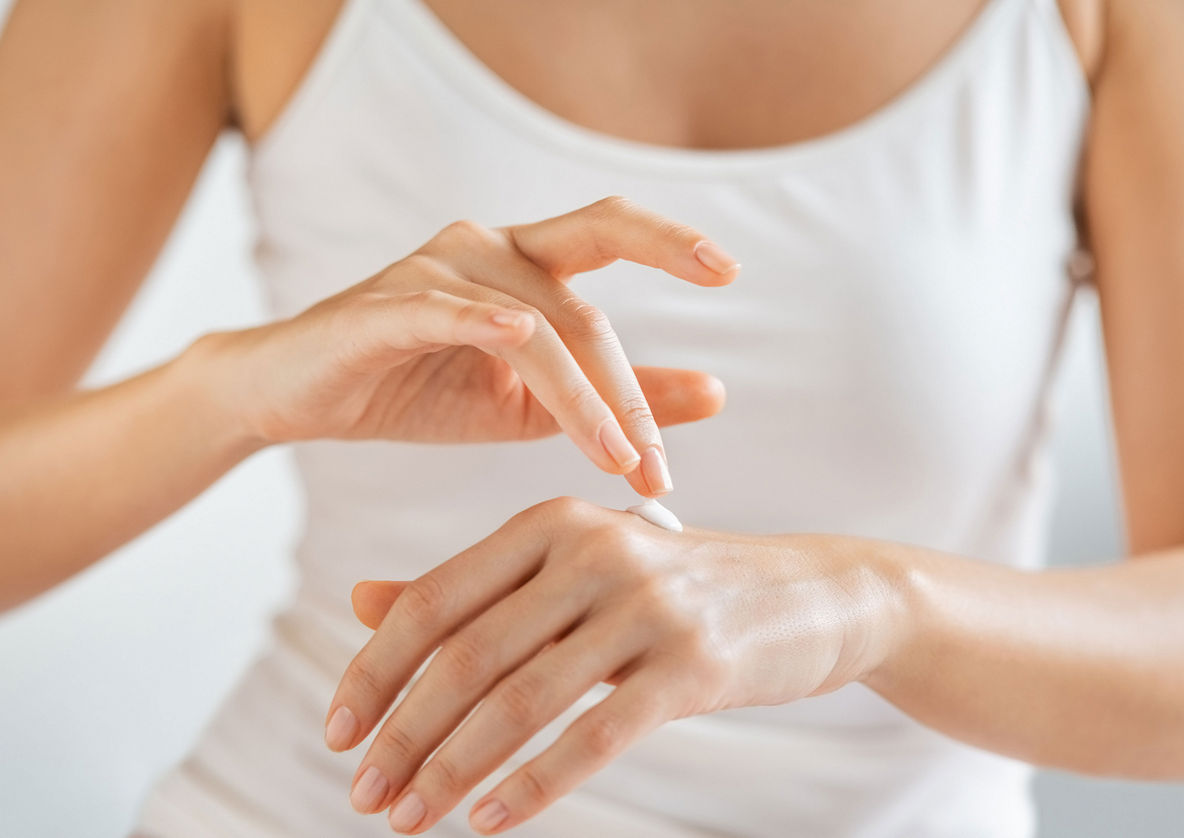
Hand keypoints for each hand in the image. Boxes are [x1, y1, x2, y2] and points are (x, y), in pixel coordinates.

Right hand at [205, 197, 738, 495]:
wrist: (302, 397)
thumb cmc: (418, 390)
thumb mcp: (535, 405)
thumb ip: (622, 395)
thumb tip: (718, 392)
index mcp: (528, 262)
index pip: (609, 235)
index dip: (669, 241)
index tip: (730, 270)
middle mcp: (489, 248)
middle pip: (584, 286)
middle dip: (630, 379)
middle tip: (661, 456)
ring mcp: (437, 270)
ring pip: (536, 323)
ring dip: (583, 398)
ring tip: (616, 465)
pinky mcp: (385, 306)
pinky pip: (446, 309)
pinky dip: (483, 322)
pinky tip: (519, 340)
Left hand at [325, 498, 900, 833]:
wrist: (815, 593)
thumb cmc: (676, 586)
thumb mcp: (573, 569)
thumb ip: (472, 585)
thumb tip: (360, 602)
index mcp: (553, 523)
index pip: (436, 601)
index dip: (376, 672)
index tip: (338, 734)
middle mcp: (595, 552)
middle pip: (469, 657)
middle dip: (405, 736)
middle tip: (364, 797)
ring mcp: (648, 606)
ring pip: (522, 702)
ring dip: (454, 771)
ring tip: (410, 819)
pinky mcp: (694, 665)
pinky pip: (594, 737)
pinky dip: (534, 786)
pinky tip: (491, 823)